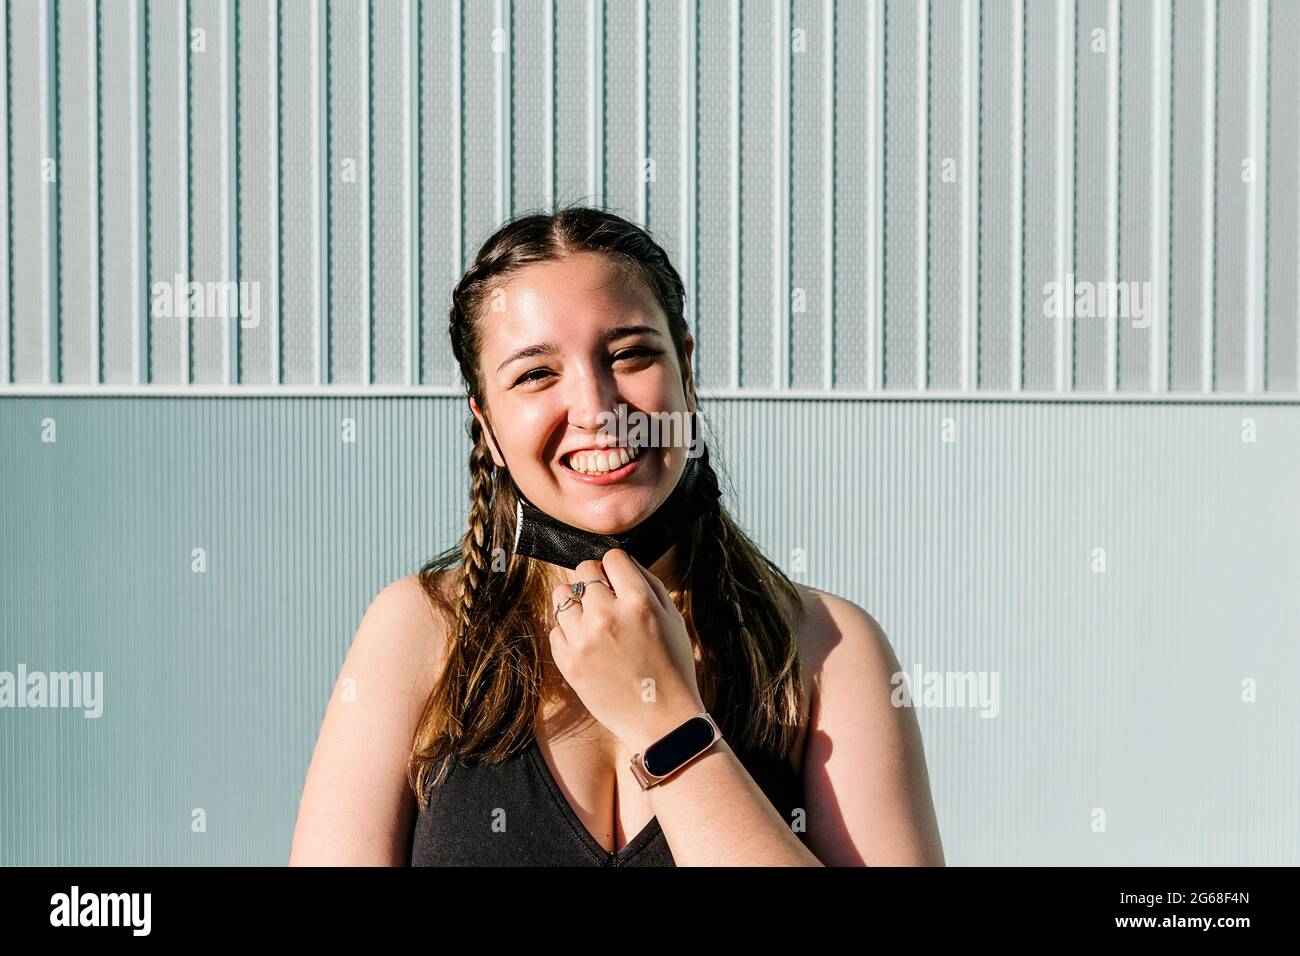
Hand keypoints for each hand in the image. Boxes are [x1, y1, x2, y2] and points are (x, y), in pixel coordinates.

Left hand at [548, 549, 704, 752]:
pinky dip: (569, 633)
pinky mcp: (568, 662)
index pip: (612, 557)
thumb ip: (648, 583)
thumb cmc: (673, 668)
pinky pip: (555, 629)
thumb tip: (623, 563)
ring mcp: (583, 639)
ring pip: (561, 595)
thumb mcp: (673, 619)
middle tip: (605, 600)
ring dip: (576, 602)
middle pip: (583, 570)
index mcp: (638, 601)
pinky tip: (589, 645)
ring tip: (593, 620)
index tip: (619, 580)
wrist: (661, 721)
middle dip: (594, 580)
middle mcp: (607, 615)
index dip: (616, 567)